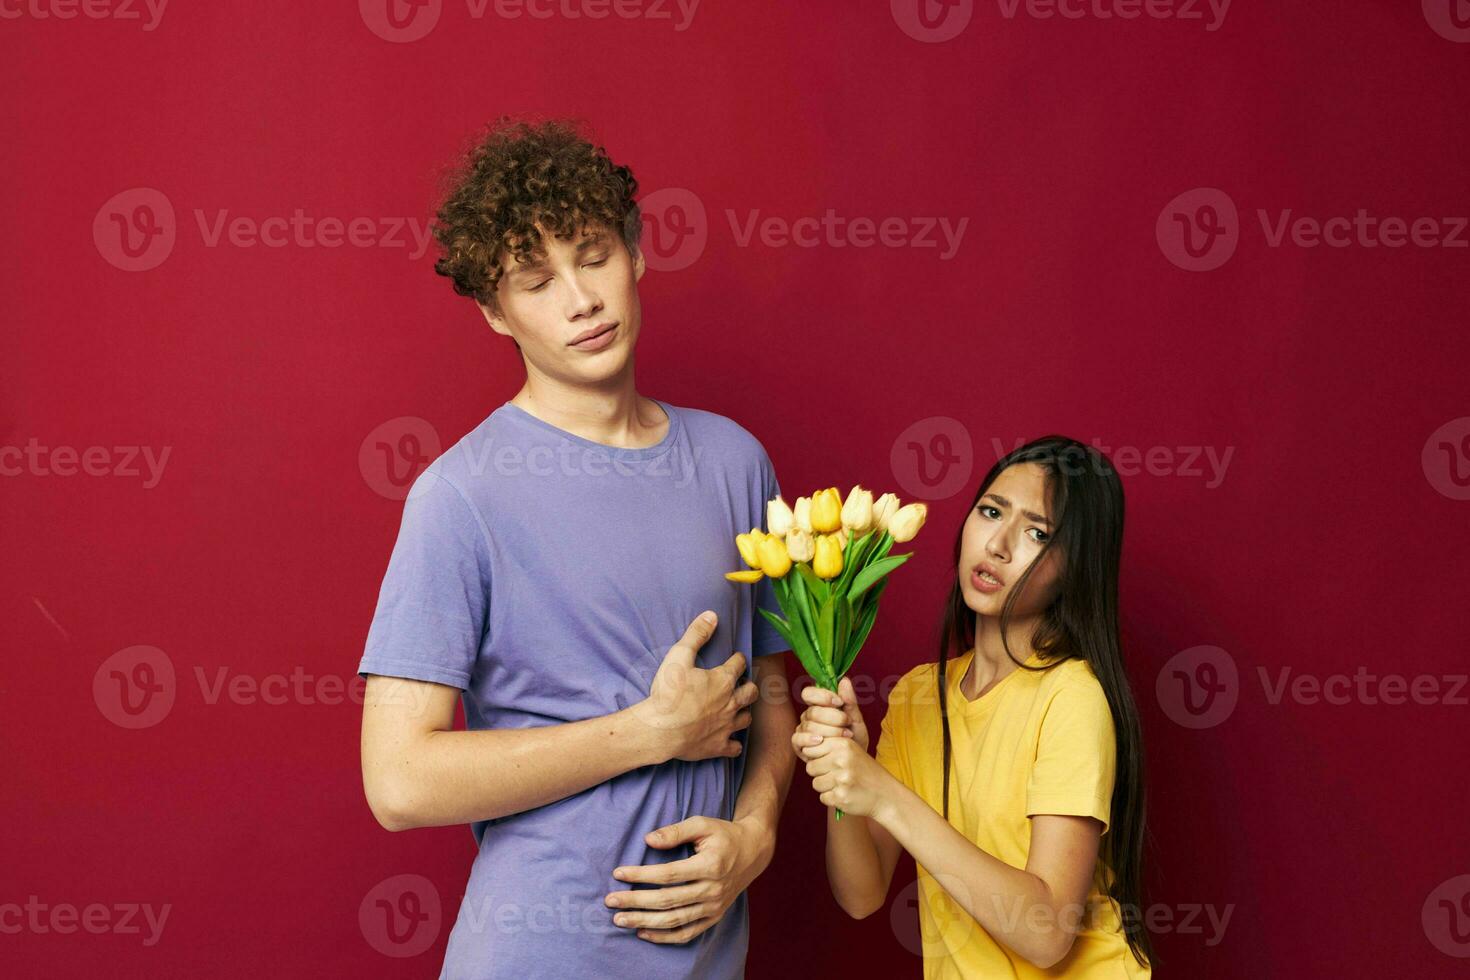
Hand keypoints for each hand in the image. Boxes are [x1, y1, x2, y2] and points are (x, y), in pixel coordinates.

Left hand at [605, 815, 773, 943]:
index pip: (668, 874)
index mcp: (710, 865)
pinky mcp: (714, 916)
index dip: (641, 875)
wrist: (753, 851)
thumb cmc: (723, 834)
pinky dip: (664, 937)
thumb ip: (674, 832)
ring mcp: (714, 906)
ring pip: (674, 920)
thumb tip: (648, 840)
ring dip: (644, 922)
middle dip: (635, 902)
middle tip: (610, 901)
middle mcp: (713, 889)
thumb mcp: (701, 824)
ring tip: (619, 919)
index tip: (618, 873)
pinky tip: (643, 933)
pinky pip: (687, 933)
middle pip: (667, 900)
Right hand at [634, 612, 759, 762]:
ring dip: (744, 712)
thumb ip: (696, 634)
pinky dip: (734, 743)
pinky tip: (730, 740)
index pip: (739, 664)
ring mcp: (727, 726)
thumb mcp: (679, 656)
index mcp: (723, 680)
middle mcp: (731, 703)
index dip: (737, 660)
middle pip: (751, 692)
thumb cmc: (668, 692)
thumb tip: (712, 615)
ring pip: (747, 718)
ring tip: (737, 708)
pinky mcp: (719, 746)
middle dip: (748, 685)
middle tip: (741, 683)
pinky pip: (735, 747)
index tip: (735, 659)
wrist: (659, 729)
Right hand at [791, 676, 868, 759]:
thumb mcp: (856, 720)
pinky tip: (821, 741)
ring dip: (828, 730)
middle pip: (812, 711)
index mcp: (820, 706)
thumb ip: (850, 701)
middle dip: (833, 717)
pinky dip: (809, 739)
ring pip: (808, 725)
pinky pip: (797, 739)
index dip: (822, 695)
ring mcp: (802, 731)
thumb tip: (844, 680)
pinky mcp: (799, 746)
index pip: (809, 693)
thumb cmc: (855, 741)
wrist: (853, 763)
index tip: (839, 702)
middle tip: (847, 724)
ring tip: (845, 736)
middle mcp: (808, 716)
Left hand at [803, 730, 894, 819]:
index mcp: (843, 744)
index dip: (817, 757)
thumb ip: (829, 747)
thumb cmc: (864, 771)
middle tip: (837, 776)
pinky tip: (846, 794)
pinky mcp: (840, 797)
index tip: (829, 762)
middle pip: (810, 767)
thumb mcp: (851, 751)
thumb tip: (803, 748)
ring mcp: (841, 779)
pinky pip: (823, 797)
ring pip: (815, 784)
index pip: (811, 749)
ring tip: (842, 785)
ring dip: (826, 787)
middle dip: (820, 773)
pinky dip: (832, 798)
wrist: (885, 795)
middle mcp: (841, 759)